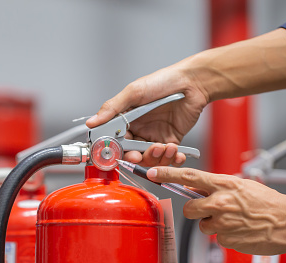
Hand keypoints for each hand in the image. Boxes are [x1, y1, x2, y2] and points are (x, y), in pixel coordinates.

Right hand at [86, 63, 208, 166]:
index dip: (115, 150)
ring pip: (150, 158)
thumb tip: (92, 122)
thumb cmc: (164, 81)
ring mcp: (155, 136)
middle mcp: (140, 129)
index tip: (117, 154)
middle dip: (136, 157)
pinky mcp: (172, 141)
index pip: (116, 140)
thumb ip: (112, 108)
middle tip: (139, 155)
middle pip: (132, 153)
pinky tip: (176, 152)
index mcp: (127, 118)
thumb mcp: (134, 92)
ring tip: (164, 147)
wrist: (193, 82)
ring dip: (156, 157)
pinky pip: (168, 157)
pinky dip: (172, 159)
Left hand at [147, 166, 285, 254]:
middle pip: (189, 208)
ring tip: (235, 221)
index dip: (168, 174)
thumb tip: (196, 188)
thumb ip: (218, 187)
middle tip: (211, 211)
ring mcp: (223, 222)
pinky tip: (241, 231)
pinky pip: (217, 238)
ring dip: (214, 225)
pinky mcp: (227, 239)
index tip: (153, 172)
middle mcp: (221, 202)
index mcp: (224, 184)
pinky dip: (226, 236)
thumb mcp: (242, 185)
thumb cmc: (269, 202)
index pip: (189, 176)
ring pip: (203, 225)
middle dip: (196, 211)